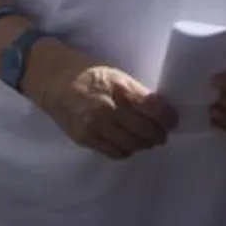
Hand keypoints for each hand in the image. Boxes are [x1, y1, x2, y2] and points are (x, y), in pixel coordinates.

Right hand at [25, 41, 176, 159]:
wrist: (52, 79)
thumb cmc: (86, 72)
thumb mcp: (115, 74)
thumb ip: (135, 92)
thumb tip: (158, 110)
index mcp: (120, 86)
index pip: (154, 107)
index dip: (168, 118)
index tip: (173, 121)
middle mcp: (109, 107)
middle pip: (146, 130)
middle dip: (159, 134)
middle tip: (162, 134)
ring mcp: (96, 125)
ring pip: (133, 144)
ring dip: (144, 144)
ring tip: (146, 140)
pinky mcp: (86, 138)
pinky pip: (115, 152)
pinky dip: (126, 150)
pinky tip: (127, 144)